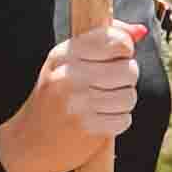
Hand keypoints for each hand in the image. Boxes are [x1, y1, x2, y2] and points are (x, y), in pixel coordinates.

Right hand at [0, 19, 143, 171]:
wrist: (30, 141)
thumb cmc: (55, 95)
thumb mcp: (68, 61)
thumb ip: (104, 39)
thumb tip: (141, 30)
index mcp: (64, 55)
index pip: (116, 41)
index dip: (124, 49)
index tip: (116, 57)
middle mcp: (69, 77)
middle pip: (129, 69)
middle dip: (126, 77)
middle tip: (109, 84)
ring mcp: (78, 105)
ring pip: (130, 96)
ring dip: (123, 101)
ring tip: (104, 103)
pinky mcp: (88, 129)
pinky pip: (125, 119)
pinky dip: (118, 120)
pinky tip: (100, 119)